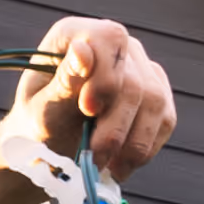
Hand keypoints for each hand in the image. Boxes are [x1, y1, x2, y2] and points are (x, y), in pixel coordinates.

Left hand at [10, 17, 174, 184]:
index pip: (110, 38)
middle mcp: (112, 45)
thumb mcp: (41, 108)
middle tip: (95, 158)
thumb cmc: (38, 124)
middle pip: (134, 80)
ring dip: (133, 144)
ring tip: (108, 168)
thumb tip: (84, 51)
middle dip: (115, 127)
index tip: (87, 109)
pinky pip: (165, 119)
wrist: (50, 147)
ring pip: (155, 102)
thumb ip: (63, 83)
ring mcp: (138, 68)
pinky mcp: (155, 94)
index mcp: (75, 34)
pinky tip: (122, 164)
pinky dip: (146, 147)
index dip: (106, 75)